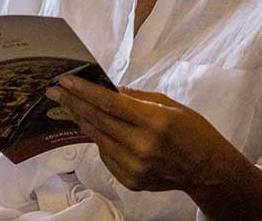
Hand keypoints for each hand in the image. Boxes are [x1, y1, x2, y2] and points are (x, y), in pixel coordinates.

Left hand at [45, 75, 228, 196]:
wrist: (207, 170)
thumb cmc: (193, 131)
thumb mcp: (170, 104)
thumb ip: (136, 98)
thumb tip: (107, 88)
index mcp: (155, 121)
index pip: (110, 103)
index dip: (84, 91)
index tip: (64, 80)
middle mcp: (142, 146)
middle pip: (98, 120)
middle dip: (73, 102)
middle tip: (54, 90)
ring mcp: (135, 167)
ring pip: (98, 138)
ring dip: (81, 120)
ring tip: (69, 105)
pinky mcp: (131, 181)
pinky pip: (106, 155)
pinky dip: (98, 139)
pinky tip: (94, 127)